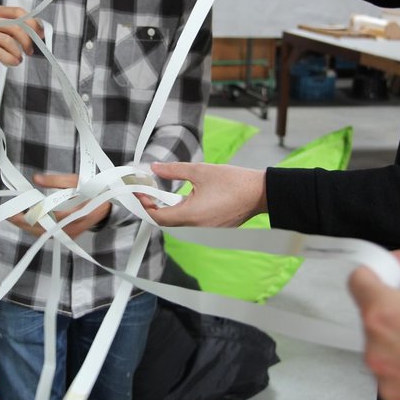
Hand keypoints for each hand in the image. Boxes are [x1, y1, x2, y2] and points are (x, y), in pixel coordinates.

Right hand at [0, 6, 44, 74]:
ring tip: (19, 59)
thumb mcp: (5, 33)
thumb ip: (20, 29)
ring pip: (7, 40)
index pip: (18, 12)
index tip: (40, 34)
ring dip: (17, 52)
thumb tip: (39, 31)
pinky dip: (9, 58)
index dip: (32, 23)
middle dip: (26, 40)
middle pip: (14, 26)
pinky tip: (13, 62)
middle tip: (30, 51)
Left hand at [7, 173, 111, 238]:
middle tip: (9, 214)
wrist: (109, 204)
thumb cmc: (93, 190)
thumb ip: (55, 181)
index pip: (47, 217)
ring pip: (43, 233)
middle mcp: (71, 228)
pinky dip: (36, 227)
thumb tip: (35, 179)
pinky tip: (27, 220)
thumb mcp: (75, 181)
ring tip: (14, 216)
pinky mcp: (68, 236)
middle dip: (24, 222)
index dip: (30, 214)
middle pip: (42, 229)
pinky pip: (48, 234)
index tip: (16, 208)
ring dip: (28, 226)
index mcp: (75, 214)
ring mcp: (69, 234)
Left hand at [137, 162, 266, 226]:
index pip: (158, 217)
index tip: (139, 191)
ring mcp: (206, 231)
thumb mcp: (199, 171)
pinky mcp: (214, 229)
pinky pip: (191, 224)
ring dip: (167, 210)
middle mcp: (197, 228)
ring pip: (178, 223)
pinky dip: (181, 212)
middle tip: (146, 189)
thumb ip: (173, 170)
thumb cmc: (233, 181)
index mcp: (191, 215)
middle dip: (153, 206)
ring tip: (159, 192)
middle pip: (166, 221)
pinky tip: (179, 199)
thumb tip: (154, 168)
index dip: (145, 204)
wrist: (260, 192)